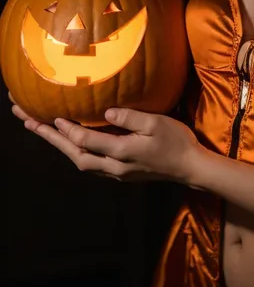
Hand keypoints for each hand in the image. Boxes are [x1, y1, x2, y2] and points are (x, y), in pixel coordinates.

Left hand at [10, 94, 201, 183]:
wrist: (191, 168)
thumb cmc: (176, 141)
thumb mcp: (156, 123)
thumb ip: (130, 117)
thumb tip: (106, 112)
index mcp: (121, 152)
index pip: (86, 141)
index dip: (67, 129)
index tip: (51, 115)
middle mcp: (114, 166)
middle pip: (76, 155)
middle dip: (51, 139)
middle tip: (29, 122)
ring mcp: (117, 173)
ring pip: (81, 162)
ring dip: (61, 147)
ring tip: (44, 130)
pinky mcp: (121, 174)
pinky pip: (91, 164)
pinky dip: (77, 152)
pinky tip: (74, 143)